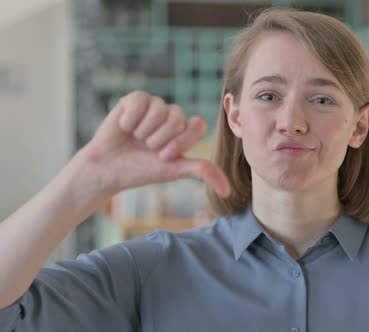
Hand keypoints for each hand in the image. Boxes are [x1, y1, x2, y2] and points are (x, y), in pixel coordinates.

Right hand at [79, 91, 230, 197]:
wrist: (108, 169)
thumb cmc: (142, 169)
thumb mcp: (175, 171)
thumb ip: (203, 172)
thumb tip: (227, 192)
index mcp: (186, 129)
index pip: (197, 125)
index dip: (180, 142)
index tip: (165, 156)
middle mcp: (172, 115)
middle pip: (178, 119)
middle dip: (159, 139)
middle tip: (147, 148)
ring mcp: (154, 105)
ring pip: (158, 111)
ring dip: (144, 132)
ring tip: (135, 138)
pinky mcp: (135, 99)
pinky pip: (140, 102)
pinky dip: (130, 120)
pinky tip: (124, 128)